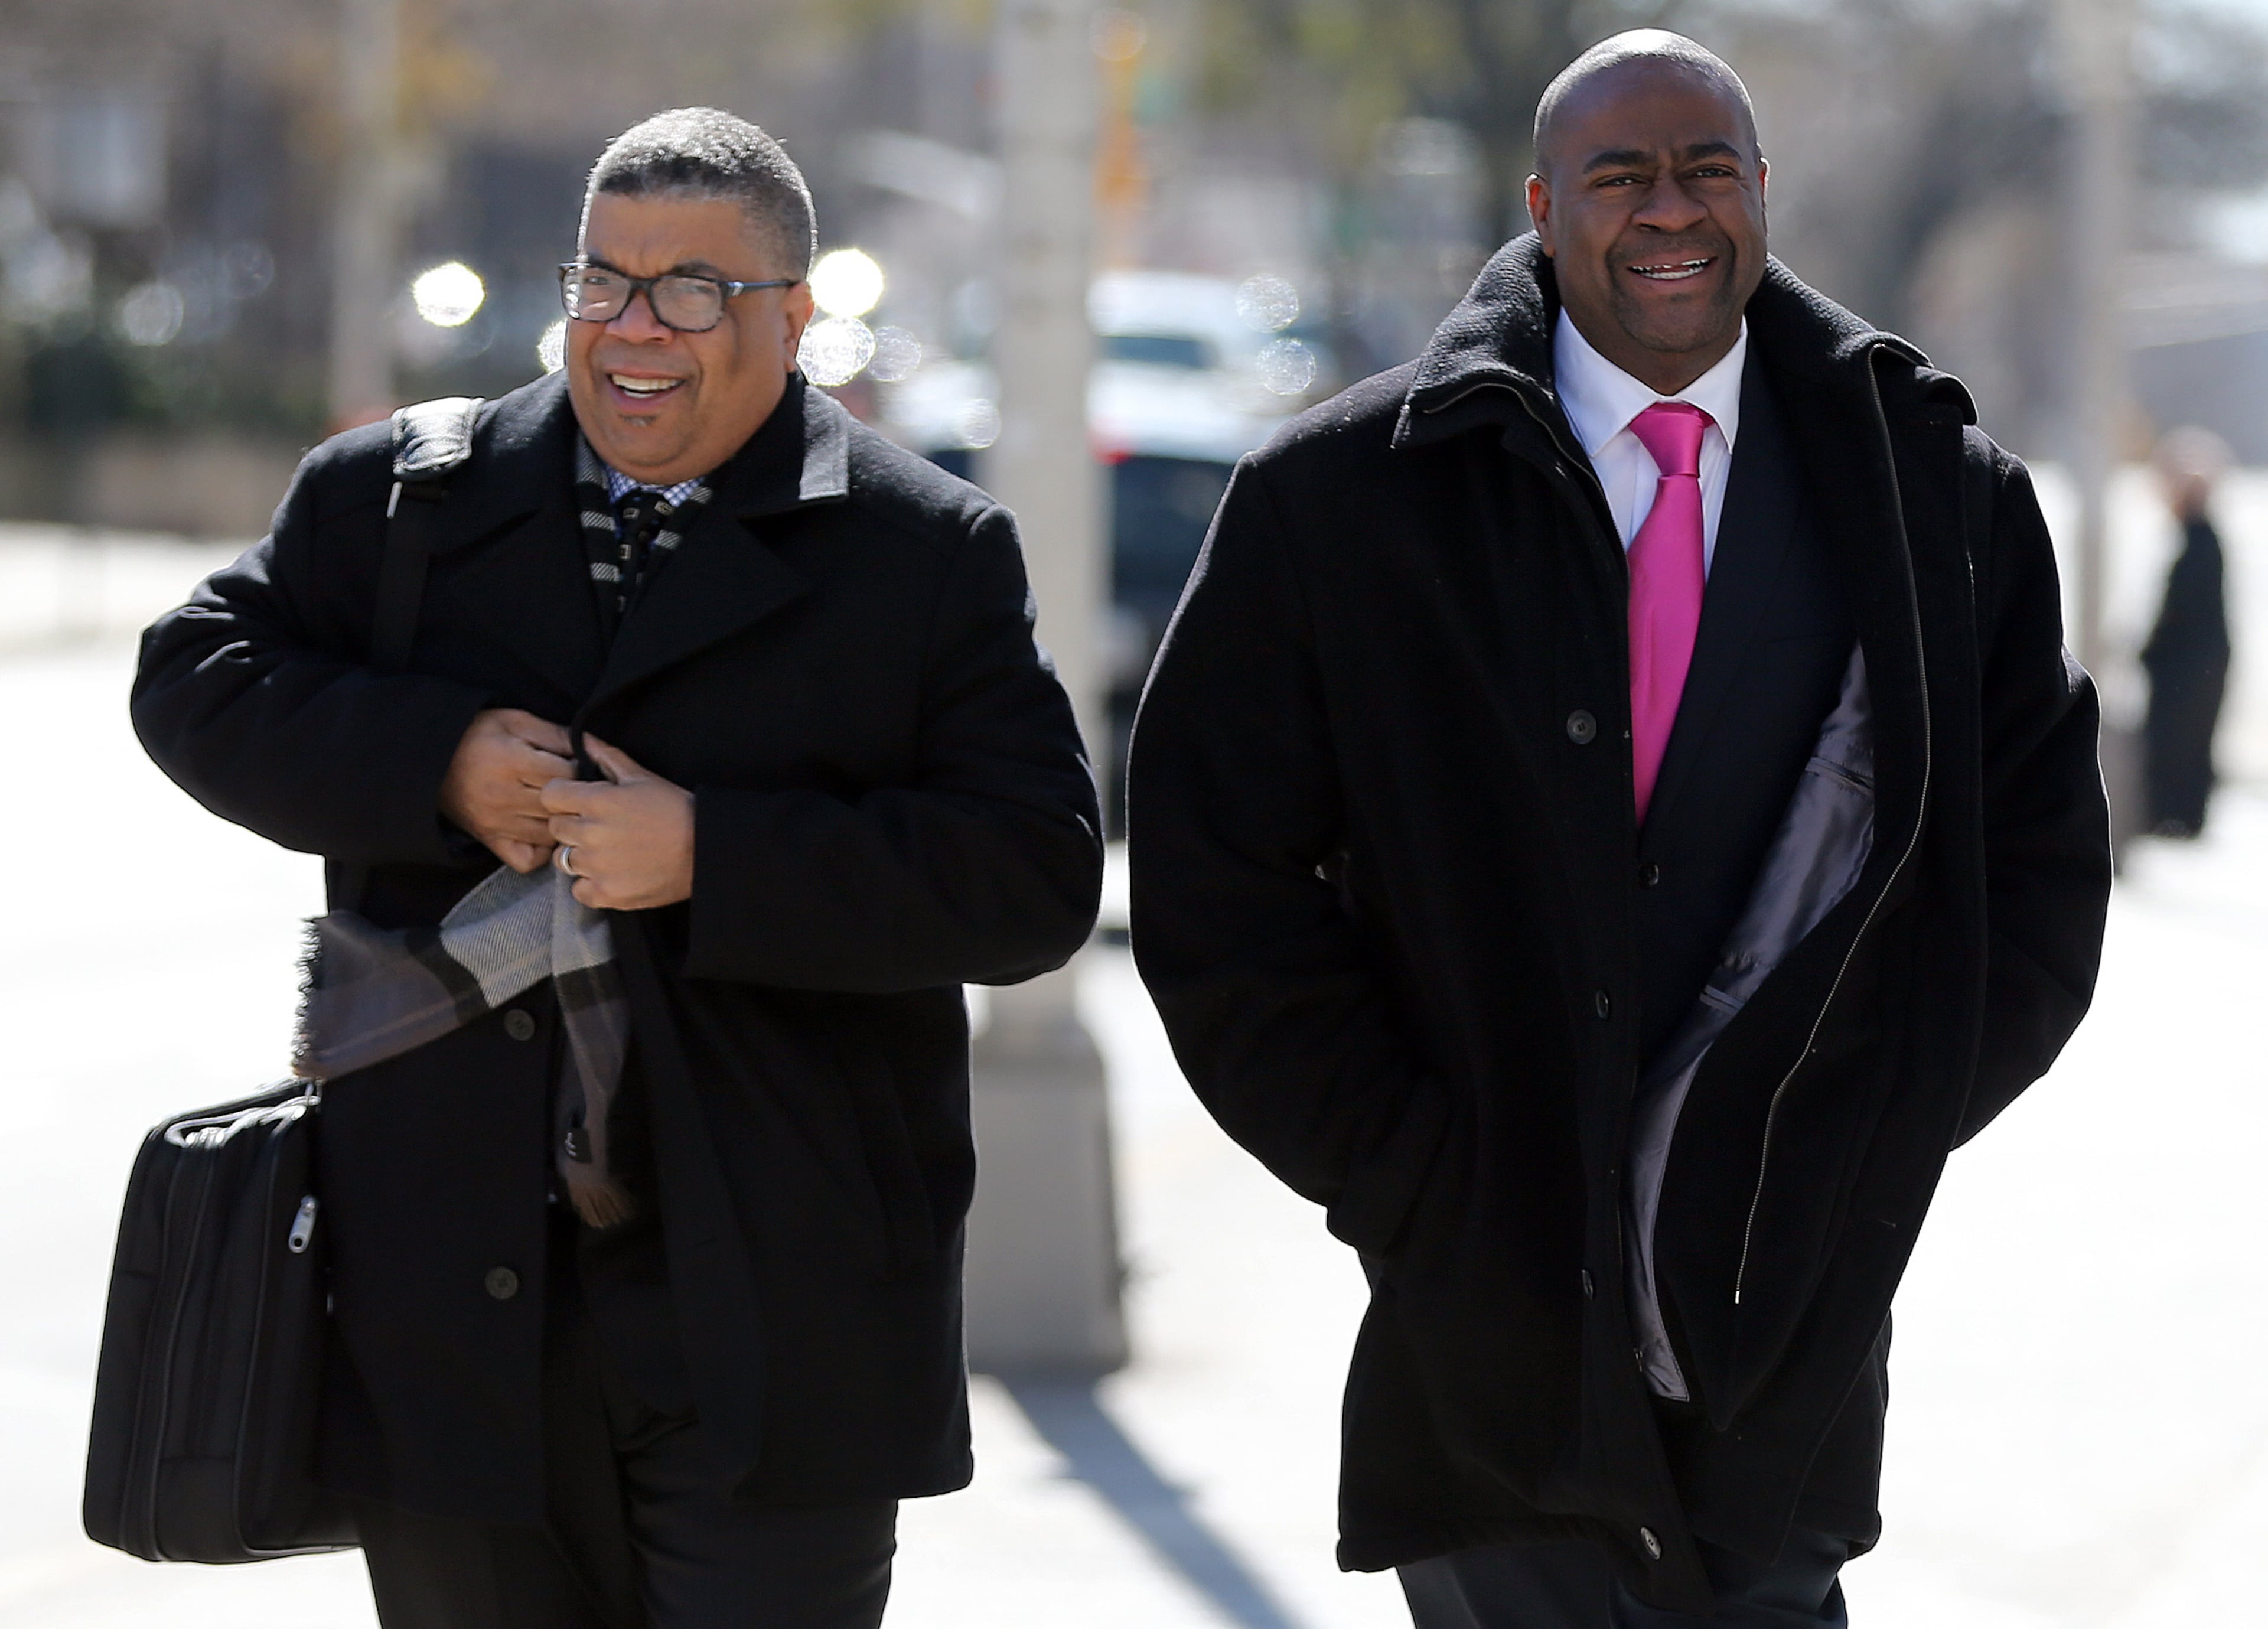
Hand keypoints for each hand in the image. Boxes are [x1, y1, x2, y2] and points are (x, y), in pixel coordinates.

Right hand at [440, 708, 574, 872]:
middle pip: (561, 806)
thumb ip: (554, 734)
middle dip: (575, 797)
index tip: (578, 764)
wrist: (432, 762)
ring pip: (551, 834)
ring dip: (563, 823)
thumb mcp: (514, 721)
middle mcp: (505, 797)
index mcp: (512, 762)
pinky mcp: (492, 841)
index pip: (566, 776)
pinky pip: (527, 860)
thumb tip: (591, 748)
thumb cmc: (477, 736)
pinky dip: (542, 851)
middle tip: (576, 789)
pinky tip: (544, 832)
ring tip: (561, 808)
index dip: (580, 769)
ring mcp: (498, 824)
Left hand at [542, 737, 694, 909]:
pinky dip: (589, 884)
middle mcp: (591, 834)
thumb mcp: (643, 778)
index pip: (550, 795)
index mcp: (599, 801)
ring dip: (579, 855)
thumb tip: (585, 740)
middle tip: (598, 827)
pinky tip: (609, 874)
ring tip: (606, 852)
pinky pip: (577, 890)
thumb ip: (609, 758)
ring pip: (564, 859)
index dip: (561, 796)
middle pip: (556, 827)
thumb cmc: (676, 810)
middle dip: (572, 824)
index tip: (574, 801)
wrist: (704, 852)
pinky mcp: (606, 894)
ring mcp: (597, 866)